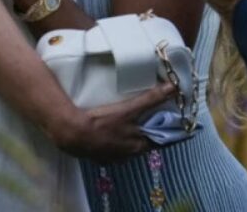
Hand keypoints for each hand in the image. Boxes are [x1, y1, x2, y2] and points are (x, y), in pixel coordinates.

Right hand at [49, 82, 176, 161]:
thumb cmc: (102, 122)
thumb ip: (151, 99)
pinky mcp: (98, 157)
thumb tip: (173, 88)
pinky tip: (109, 133)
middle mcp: (128, 156)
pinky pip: (111, 150)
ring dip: (129, 138)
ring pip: (127, 148)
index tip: (169, 122)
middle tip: (146, 118)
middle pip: (143, 144)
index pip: (159, 141)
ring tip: (127, 124)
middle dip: (145, 133)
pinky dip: (114, 142)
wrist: (73, 134)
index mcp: (139, 146)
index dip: (165, 131)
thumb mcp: (129, 109)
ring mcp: (112, 158)